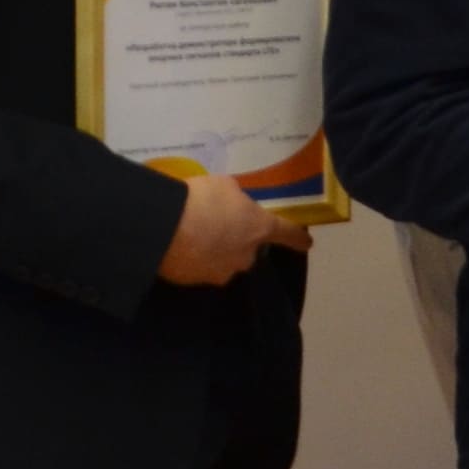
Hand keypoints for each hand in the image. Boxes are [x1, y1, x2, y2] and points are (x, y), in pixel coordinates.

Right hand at [156, 169, 314, 287]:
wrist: (162, 228)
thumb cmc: (201, 200)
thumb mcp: (224, 186)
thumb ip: (235, 197)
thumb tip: (232, 204)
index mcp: (260, 228)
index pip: (288, 233)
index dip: (297, 237)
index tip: (306, 243)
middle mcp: (246, 255)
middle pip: (249, 249)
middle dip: (237, 239)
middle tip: (216, 224)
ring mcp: (221, 272)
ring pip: (223, 260)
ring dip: (214, 250)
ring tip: (192, 235)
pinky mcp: (195, 282)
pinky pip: (199, 268)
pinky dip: (193, 259)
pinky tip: (179, 246)